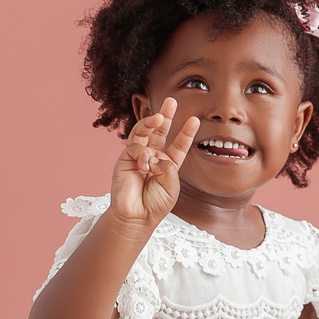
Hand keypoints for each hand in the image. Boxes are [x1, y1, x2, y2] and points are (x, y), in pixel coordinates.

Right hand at [109, 97, 200, 228]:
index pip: (178, 145)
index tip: (194, 120)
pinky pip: (135, 148)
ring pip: (143, 132)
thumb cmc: (155, 204)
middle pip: (159, 132)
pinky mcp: (125, 159)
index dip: (186, 133)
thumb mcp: (171, 186)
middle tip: (171, 101)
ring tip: (159, 117)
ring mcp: (138, 156)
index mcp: (168, 163)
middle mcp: (153, 156)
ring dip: (150, 122)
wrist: (136, 217)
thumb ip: (168, 169)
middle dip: (165, 116)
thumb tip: (155, 155)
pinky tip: (145, 164)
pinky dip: (142, 154)